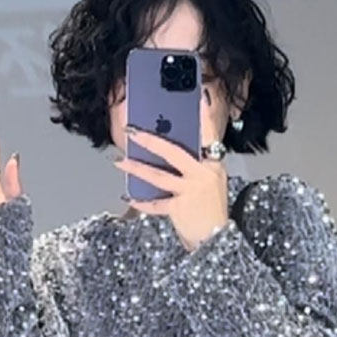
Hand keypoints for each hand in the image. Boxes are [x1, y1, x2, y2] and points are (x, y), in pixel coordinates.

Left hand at [112, 105, 228, 251]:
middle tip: (131, 131)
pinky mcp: (179, 208)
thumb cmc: (212, 210)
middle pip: (173, 152)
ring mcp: (191, 191)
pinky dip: (141, 202)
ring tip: (120, 162)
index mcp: (214, 165)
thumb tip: (169, 151)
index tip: (198, 97)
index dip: (204, 116)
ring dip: (136, 168)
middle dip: (149, 140)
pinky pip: (155, 204)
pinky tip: (129, 197)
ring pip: (158, 176)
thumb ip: (196, 166)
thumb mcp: (212, 183)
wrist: (216, 239)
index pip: (209, 134)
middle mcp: (203, 174)